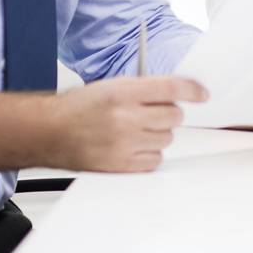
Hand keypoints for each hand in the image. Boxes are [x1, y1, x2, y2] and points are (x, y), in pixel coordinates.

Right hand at [50, 76, 206, 172]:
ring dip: (158, 135)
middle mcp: (125, 117)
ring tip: (136, 131)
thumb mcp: (111, 86)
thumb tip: (177, 93)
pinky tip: (134, 147)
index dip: (192, 90)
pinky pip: (155, 161)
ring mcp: (123, 143)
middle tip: (153, 114)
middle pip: (174, 116)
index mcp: (123, 91)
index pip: (171, 87)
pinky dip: (149, 155)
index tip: (202, 94)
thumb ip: (143, 88)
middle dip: (168, 114)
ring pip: (166, 139)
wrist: (49, 131)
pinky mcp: (120, 165)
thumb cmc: (78, 108)